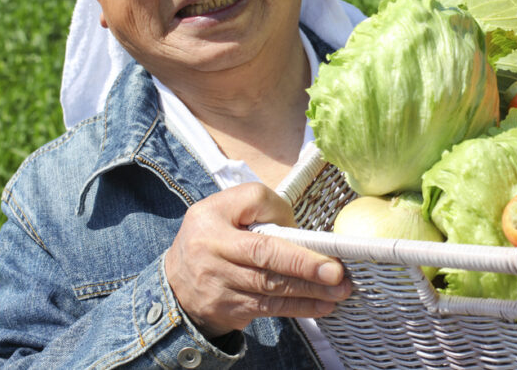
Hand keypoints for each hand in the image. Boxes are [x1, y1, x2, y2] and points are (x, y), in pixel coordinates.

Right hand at [164, 182, 351, 338]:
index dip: (286, 225)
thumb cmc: (215, 236)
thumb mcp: (228, 208)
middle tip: (337, 272)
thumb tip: (299, 232)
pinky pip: (268, 308)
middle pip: (263, 258)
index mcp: (210, 218)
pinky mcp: (226, 309)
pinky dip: (298, 307)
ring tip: (339, 290)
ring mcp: (216, 285)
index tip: (319, 241)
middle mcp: (209, 251)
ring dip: (309, 290)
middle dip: (304, 265)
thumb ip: (263, 207)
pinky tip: (322, 305)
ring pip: (269, 288)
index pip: (253, 209)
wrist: (177, 280)